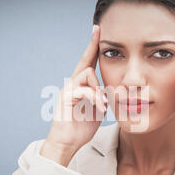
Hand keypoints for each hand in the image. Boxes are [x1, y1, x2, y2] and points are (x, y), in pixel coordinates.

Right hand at [40, 25, 107, 166]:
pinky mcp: (66, 99)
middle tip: (98, 31)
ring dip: (99, 89)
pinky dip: (94, 99)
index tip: (99, 31)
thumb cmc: (80, 128)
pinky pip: (83, 90)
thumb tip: (109, 93)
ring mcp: (68, 90)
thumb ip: (101, 98)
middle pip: (85, 63)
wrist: (67, 143)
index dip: (93, 48)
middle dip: (92, 46)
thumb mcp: (96, 110)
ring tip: (103, 106)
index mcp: (81, 86)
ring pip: (86, 75)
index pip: (88, 63)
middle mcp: (72, 85)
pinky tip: (99, 109)